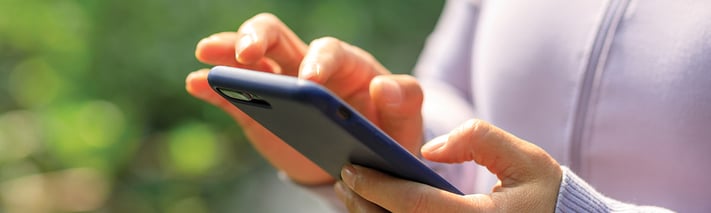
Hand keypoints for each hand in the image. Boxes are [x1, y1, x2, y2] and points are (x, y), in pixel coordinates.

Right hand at [185, 13, 424, 184]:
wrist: (358, 161)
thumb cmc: (385, 135)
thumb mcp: (404, 123)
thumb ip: (405, 102)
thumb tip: (383, 84)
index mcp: (346, 65)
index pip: (328, 51)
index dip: (317, 61)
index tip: (308, 82)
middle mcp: (306, 65)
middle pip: (278, 35)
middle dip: (261, 38)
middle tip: (248, 54)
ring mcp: (277, 83)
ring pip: (249, 56)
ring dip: (228, 51)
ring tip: (207, 55)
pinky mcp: (256, 108)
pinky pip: (231, 93)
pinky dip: (212, 86)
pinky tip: (196, 84)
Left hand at [335, 119, 562, 211]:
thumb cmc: (545, 195)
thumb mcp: (525, 158)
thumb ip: (478, 140)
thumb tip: (429, 149)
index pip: (415, 205)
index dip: (378, 186)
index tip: (352, 167)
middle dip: (364, 203)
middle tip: (345, 177)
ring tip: (354, 193)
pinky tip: (376, 210)